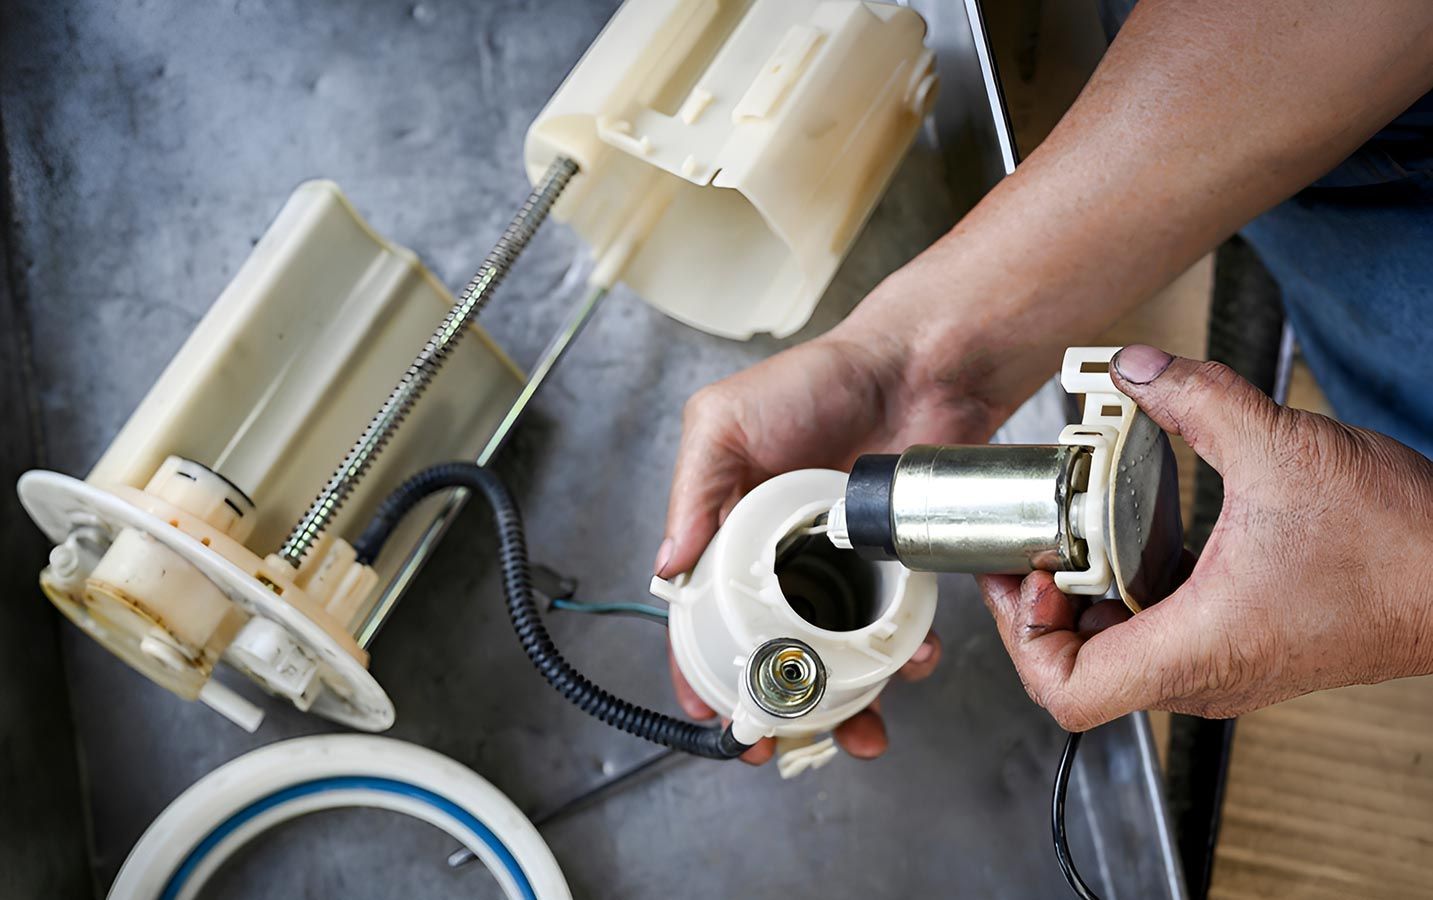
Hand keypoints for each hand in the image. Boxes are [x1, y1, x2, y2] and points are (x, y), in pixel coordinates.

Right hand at [657, 267, 1022, 760]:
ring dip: (846, 700)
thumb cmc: (818, 380)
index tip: (712, 711)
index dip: (700, 667)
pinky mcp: (895, 568)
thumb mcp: (724, 421)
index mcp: (729, 527)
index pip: (703, 613)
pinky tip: (912, 662)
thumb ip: (692, 490)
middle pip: (772, 648)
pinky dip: (903, 656)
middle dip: (777, 704)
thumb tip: (666, 567)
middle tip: (782, 742)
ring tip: (860, 727)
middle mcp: (783, 556)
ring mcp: (841, 568)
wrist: (916, 368)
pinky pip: (895, 628)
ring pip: (836, 654)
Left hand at [981, 345, 1432, 731]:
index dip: (1024, 639)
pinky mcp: (1240, 649)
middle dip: (1043, 606)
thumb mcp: (1284, 448)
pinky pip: (1156, 637)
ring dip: (1085, 599)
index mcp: (1200, 647)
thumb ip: (1196, 399)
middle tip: (1037, 542)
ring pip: (1116, 655)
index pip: (1068, 693)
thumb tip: (1136, 369)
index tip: (1027, 575)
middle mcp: (1203, 675)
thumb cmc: (1403, 546)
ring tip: (1075, 533)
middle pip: (1079, 671)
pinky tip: (1131, 539)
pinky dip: (1128, 595)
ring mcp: (1222, 668)